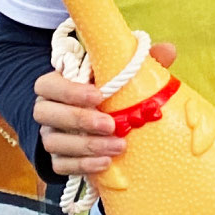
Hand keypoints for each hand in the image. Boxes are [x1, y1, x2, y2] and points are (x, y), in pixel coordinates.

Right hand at [34, 40, 176, 176]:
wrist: (96, 125)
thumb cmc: (108, 92)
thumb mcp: (119, 75)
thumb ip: (138, 62)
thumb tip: (168, 49)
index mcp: (56, 85)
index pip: (47, 85)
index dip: (68, 90)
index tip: (98, 95)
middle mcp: (47, 110)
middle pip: (46, 114)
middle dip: (80, 120)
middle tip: (111, 125)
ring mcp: (49, 135)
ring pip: (54, 142)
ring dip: (87, 145)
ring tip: (119, 146)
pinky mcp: (57, 159)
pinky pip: (60, 165)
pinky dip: (83, 165)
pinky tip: (106, 163)